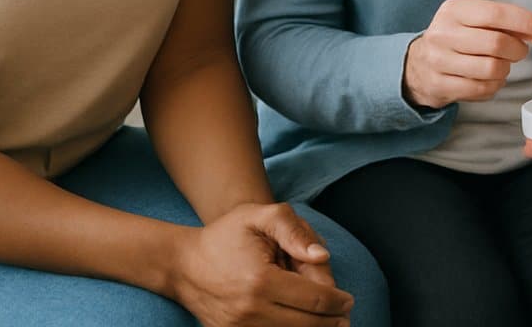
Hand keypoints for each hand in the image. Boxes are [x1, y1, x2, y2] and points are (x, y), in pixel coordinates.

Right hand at [172, 202, 353, 326]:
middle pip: (306, 324)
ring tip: (328, 323)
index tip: (348, 301)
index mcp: (261, 280)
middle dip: (330, 321)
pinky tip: (302, 324)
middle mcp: (249, 310)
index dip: (337, 301)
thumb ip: (294, 229)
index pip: (314, 298)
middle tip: (344, 318)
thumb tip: (322, 257)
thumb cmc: (226, 236)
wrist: (183, 264)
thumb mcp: (260, 216)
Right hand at [404, 0, 531, 108]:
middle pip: (498, 43)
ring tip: (499, 64)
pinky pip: (482, 89)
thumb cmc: (456, 38)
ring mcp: (438, 61)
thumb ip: (506, 22)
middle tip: (519, 51)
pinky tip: (488, 78)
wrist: (417, 65)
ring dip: (505, 69)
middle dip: (518, 50)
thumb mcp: (474, 20)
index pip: (497, 13)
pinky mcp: (439, 85)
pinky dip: (494, 85)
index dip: (528, 22)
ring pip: (492, 69)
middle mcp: (443, 33)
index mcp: (454, 9)